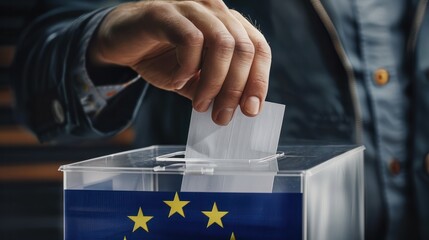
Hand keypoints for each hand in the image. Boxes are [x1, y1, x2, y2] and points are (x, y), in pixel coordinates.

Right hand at [88, 0, 270, 124]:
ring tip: (200, 104)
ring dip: (214, 82)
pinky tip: (177, 82)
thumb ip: (216, 89)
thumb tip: (238, 110)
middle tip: (221, 116)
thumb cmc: (162, 59)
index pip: (259, 48)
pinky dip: (187, 68)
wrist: (122, 43)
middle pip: (244, 49)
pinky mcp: (165, 13)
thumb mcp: (195, 80)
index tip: (251, 110)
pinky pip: (190, 40)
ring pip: (222, 44)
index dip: (259, 80)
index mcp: (228, 24)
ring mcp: (192, 7)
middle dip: (236, 89)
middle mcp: (215, 10)